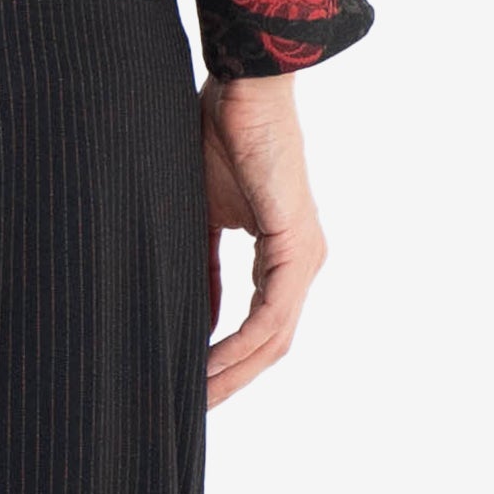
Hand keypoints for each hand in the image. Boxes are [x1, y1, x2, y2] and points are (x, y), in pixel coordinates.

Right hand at [200, 72, 326, 407]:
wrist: (244, 85)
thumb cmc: (219, 132)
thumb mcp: (201, 213)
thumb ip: (201, 265)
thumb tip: (191, 317)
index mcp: (282, 254)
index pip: (258, 326)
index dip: (226, 360)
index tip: (189, 382)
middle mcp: (301, 262)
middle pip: (270, 345)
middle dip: (230, 381)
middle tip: (189, 408)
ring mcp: (304, 257)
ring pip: (274, 340)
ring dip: (233, 374)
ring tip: (195, 397)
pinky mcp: (296, 247)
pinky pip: (271, 317)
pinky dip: (239, 345)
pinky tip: (207, 362)